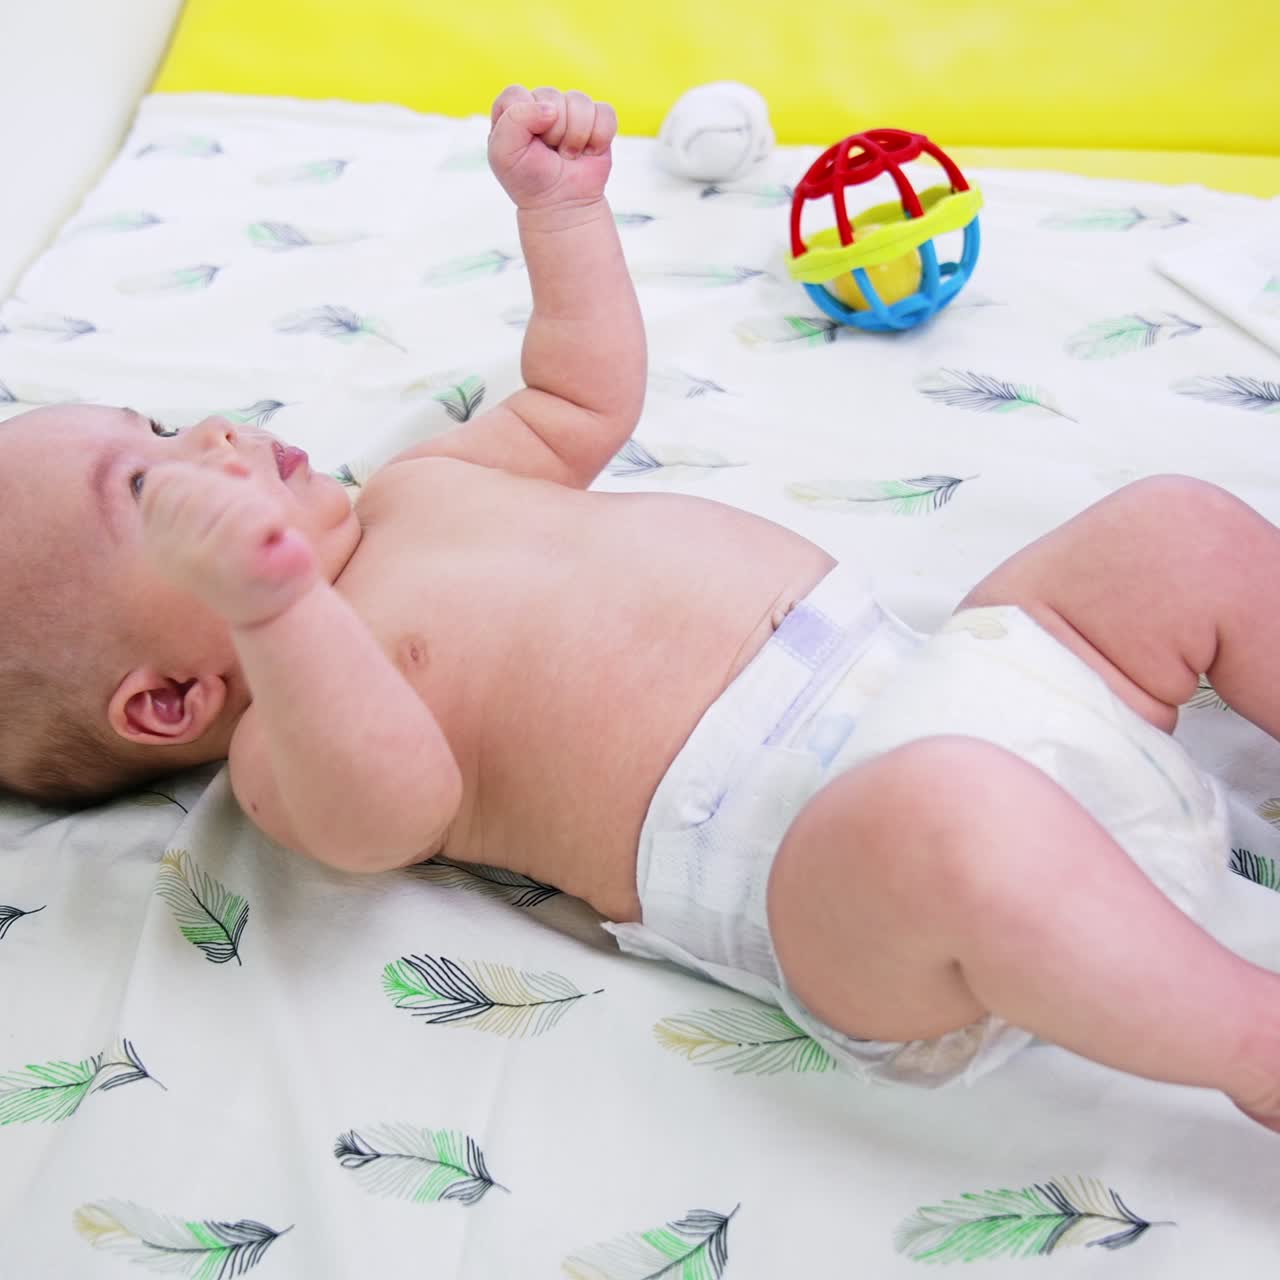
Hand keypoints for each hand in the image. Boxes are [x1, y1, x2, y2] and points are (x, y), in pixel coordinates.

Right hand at [140, 460, 318, 628]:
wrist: (286, 615)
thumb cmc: (259, 556)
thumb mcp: (228, 511)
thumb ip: (216, 478)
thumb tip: (232, 463)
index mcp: (155, 539)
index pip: (164, 479)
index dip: (203, 479)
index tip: (228, 506)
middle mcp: (164, 552)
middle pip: (198, 483)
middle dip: (237, 495)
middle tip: (253, 532)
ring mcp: (193, 560)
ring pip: (228, 495)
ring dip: (259, 508)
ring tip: (263, 539)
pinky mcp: (228, 567)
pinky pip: (254, 515)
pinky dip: (273, 520)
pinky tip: (273, 543)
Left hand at [488, 85, 616, 210]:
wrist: (562, 205)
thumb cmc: (529, 179)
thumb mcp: (503, 154)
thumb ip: (514, 119)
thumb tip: (552, 109)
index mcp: (513, 107)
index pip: (517, 94)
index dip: (523, 120)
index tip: (525, 146)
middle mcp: (542, 103)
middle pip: (551, 97)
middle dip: (553, 133)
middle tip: (550, 155)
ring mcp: (571, 110)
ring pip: (580, 102)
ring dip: (576, 137)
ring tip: (568, 155)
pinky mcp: (597, 119)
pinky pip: (605, 113)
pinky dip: (599, 138)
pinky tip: (588, 152)